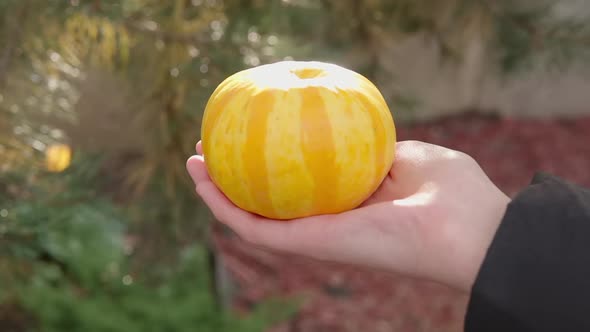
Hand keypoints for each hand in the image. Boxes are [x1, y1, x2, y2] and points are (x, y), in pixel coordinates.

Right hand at [186, 140, 509, 291]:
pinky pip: (257, 227)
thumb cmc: (452, 193)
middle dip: (236, 178)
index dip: (273, 163)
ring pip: (253, 218)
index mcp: (350, 204)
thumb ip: (378, 145)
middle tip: (209, 151)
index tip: (251, 136)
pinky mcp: (310, 246)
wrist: (468, 230)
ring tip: (193, 162)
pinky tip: (203, 180)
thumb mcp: (411, 155)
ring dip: (218, 192)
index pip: (302, 185)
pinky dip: (225, 206)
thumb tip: (350, 127)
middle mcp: (328, 223)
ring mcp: (316, 237)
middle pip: (270, 203)